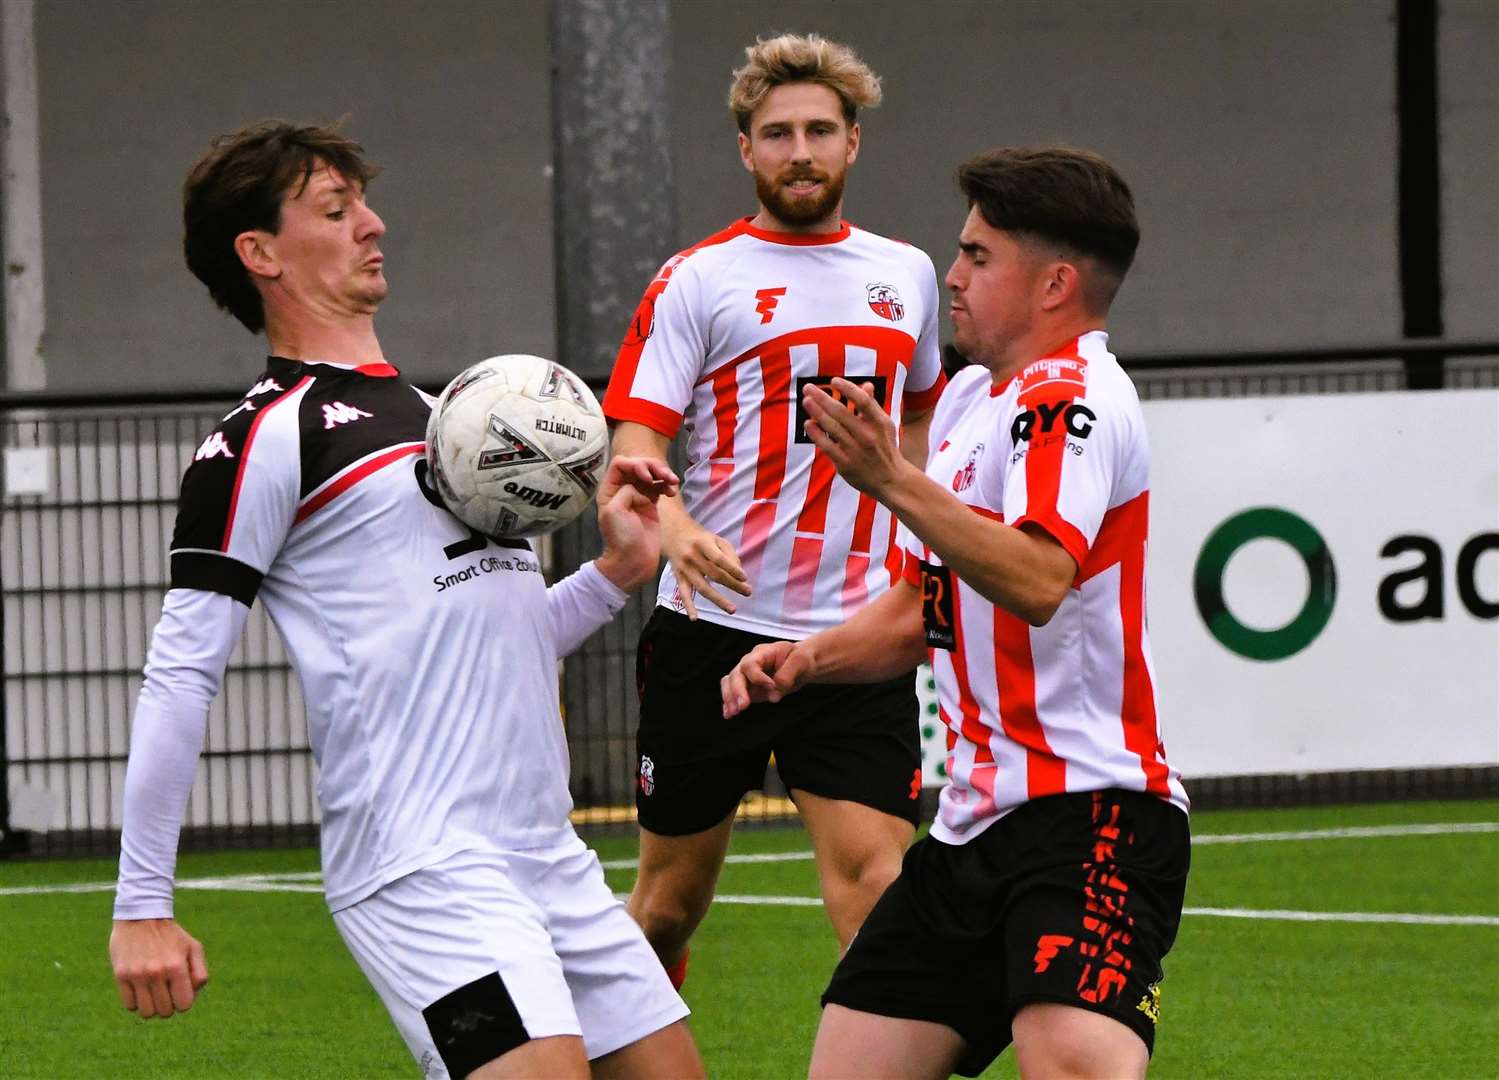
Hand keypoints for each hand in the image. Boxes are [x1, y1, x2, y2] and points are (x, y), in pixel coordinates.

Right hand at [109, 918, 208, 1018]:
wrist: (141, 916)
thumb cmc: (171, 935)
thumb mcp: (193, 948)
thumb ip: (199, 973)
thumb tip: (192, 997)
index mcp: (177, 966)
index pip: (184, 1005)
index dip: (183, 1003)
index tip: (180, 994)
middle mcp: (157, 973)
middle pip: (165, 1012)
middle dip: (168, 1005)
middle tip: (166, 992)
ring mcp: (137, 975)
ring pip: (146, 1013)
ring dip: (151, 1007)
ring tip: (153, 993)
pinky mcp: (121, 976)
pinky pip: (129, 1006)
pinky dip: (136, 1002)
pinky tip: (140, 989)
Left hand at [595, 456, 678, 591]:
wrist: (634, 559)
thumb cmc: (621, 537)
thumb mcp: (615, 511)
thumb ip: (626, 491)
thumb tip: (641, 488)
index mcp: (610, 489)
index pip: (621, 464)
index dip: (635, 464)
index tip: (647, 477)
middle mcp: (623, 489)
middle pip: (638, 465)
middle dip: (653, 467)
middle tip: (664, 476)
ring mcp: (638, 496)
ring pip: (651, 474)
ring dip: (663, 473)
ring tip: (673, 481)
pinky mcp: (651, 503)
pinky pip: (660, 486)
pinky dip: (667, 485)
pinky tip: (672, 492)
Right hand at [662, 517, 750, 620]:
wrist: (673, 533)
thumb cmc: (700, 537)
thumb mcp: (716, 538)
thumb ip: (729, 554)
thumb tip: (739, 573)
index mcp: (703, 543)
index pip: (719, 559)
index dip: (732, 569)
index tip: (745, 578)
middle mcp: (692, 556)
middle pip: (714, 574)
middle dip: (733, 585)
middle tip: (748, 592)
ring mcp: (684, 568)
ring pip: (702, 587)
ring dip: (718, 600)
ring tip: (732, 609)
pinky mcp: (678, 577)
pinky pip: (684, 593)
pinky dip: (688, 606)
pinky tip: (694, 618)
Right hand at [721, 640, 814, 717]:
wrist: (802, 666)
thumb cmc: (802, 659)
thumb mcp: (800, 662)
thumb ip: (787, 675)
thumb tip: (773, 695)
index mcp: (763, 652)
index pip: (751, 664)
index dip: (757, 677)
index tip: (771, 686)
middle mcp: (751, 663)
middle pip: (736, 674)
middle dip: (738, 690)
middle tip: (743, 706)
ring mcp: (747, 676)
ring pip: (730, 683)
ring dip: (730, 698)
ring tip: (733, 713)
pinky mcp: (748, 688)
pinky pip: (732, 693)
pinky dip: (729, 704)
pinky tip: (728, 714)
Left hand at [802, 378, 910, 496]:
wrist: (891, 480)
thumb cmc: (885, 448)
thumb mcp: (885, 425)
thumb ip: (873, 406)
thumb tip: (866, 384)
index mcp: (879, 423)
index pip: (863, 401)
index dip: (848, 388)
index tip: (834, 381)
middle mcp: (868, 436)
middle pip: (842, 412)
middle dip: (822, 398)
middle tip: (808, 387)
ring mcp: (856, 450)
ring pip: (832, 428)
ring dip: (817, 412)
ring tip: (806, 401)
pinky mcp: (845, 464)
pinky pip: (827, 446)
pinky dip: (817, 434)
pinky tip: (809, 424)